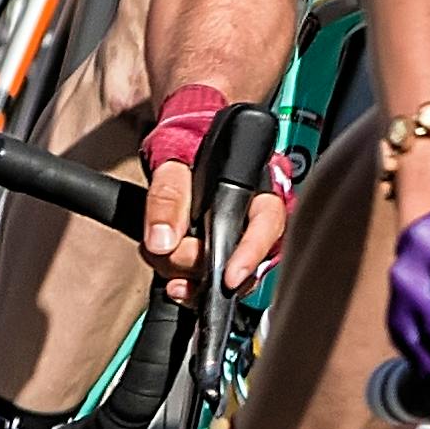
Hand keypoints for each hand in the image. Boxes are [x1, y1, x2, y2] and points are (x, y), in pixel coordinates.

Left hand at [132, 83, 294, 300]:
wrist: (183, 142)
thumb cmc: (187, 143)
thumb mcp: (172, 161)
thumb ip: (167, 198)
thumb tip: (162, 241)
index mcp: (259, 188)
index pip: (268, 225)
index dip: (250, 254)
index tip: (228, 277)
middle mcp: (259, 219)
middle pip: (246, 261)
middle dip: (199, 266)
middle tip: (167, 252)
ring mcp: (244, 242)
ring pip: (230, 279)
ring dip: (189, 277)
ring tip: (161, 257)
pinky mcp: (225, 257)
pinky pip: (215, 284)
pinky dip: (191, 286)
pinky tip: (174, 281)